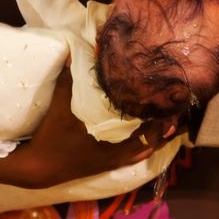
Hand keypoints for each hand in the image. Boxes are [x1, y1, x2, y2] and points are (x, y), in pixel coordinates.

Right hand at [11, 69, 175, 188]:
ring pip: (148, 146)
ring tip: (173, 120)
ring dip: (160, 134)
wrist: (40, 168)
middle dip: (165, 120)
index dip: (158, 108)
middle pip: (152, 134)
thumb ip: (69, 77)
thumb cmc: (52, 134)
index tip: (171, 96)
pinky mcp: (111, 164)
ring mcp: (116, 158)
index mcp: (111, 131)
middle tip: (177, 106)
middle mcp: (118, 147)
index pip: (143, 118)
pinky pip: (137, 156)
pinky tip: (156, 140)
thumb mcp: (60, 102)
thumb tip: (73, 51)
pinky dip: (149, 146)